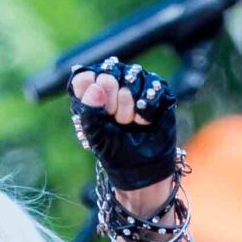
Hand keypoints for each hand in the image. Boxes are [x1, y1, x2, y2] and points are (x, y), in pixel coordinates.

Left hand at [70, 60, 179, 192]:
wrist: (141, 166)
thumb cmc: (113, 149)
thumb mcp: (95, 134)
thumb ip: (89, 110)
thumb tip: (95, 86)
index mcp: (91, 92)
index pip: (83, 76)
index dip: (89, 90)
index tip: (97, 109)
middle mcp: (113, 83)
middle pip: (108, 74)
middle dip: (111, 102)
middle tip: (115, 120)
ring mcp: (136, 84)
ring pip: (131, 78)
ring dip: (129, 106)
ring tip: (129, 123)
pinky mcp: (157, 91)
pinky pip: (152, 88)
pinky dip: (146, 109)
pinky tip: (143, 121)